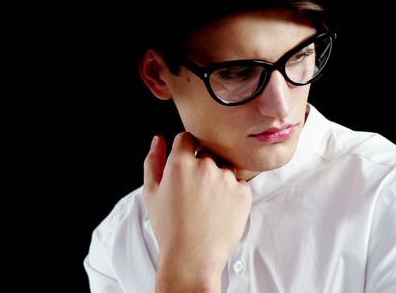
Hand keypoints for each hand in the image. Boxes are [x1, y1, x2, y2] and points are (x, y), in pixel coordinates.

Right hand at [143, 132, 251, 291]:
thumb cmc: (169, 227)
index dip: (185, 150)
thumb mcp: (151, 193)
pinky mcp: (243, 193)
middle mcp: (205, 166)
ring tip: (208, 205)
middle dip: (202, 167)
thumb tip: (158, 139)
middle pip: (207, 154)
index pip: (186, 138)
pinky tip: (220, 211)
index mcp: (180, 163)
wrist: (193, 257)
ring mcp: (227, 179)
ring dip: (219, 179)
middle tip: (195, 193)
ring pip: (224, 169)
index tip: (185, 167)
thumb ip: (153, 161)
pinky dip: (232, 194)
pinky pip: (239, 184)